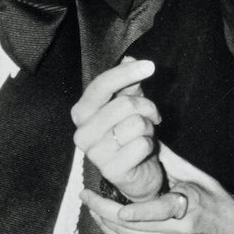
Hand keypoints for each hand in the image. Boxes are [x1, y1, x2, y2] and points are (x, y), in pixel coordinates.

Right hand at [72, 57, 165, 202]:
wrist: (135, 175)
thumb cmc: (129, 135)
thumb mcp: (128, 105)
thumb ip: (127, 83)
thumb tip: (130, 59)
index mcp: (82, 112)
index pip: (101, 86)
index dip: (126, 73)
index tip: (150, 66)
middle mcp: (82, 133)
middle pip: (124, 104)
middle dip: (147, 107)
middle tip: (151, 116)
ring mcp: (94, 154)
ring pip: (136, 124)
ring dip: (148, 128)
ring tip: (144, 135)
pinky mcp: (111, 170)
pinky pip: (142, 144)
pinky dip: (150, 145)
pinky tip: (143, 152)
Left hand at [80, 146, 233, 233]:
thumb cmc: (216, 198)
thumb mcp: (197, 175)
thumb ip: (169, 160)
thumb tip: (145, 135)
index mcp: (189, 207)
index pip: (159, 211)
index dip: (135, 210)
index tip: (116, 203)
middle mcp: (179, 231)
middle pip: (135, 227)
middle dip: (105, 212)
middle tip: (85, 195)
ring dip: (105, 222)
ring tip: (89, 205)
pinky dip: (116, 233)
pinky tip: (102, 220)